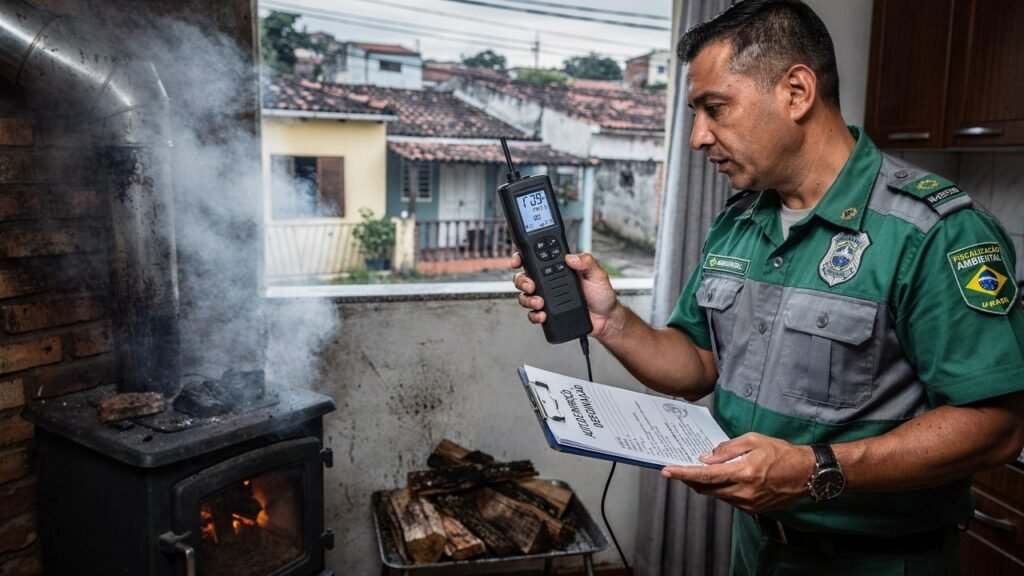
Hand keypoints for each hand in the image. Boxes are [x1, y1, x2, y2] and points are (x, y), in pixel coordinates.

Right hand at [511, 251, 619, 339]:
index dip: (522, 258)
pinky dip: (534, 315)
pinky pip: (532, 314)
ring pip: (525, 296)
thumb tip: (571, 257)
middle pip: (524, 278)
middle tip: (531, 286)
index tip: (518, 261)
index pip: (535, 259)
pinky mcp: (548, 313)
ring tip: (539, 302)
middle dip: (522, 281)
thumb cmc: (602, 295)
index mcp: (558, 268)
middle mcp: (549, 282)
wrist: (605, 319)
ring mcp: (547, 298)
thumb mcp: (598, 274)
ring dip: (527, 299)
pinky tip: (542, 315)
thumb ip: (587, 262)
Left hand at [659, 433, 814, 513]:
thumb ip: (727, 449)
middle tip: (679, 469)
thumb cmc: (782, 453)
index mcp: (742, 473)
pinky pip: (728, 499)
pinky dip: (720, 489)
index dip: (682, 474)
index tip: (667, 471)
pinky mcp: (753, 509)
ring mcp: (748, 503)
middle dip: (690, 479)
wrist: (807, 474)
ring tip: (700, 471)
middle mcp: (743, 492)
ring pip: (716, 495)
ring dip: (705, 485)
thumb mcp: (753, 440)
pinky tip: (721, 478)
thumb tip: (706, 457)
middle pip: (706, 489)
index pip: (704, 476)